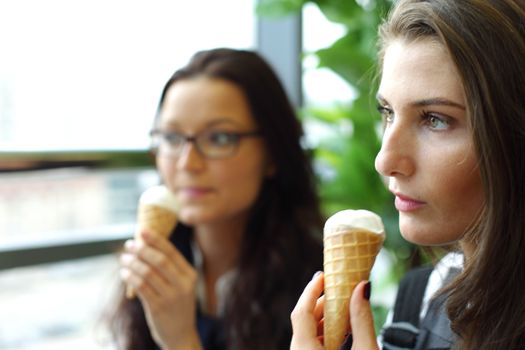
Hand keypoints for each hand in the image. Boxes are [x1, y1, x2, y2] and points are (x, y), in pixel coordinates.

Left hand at [120, 230, 200, 349]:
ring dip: (132, 263)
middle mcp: (183, 285)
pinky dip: (130, 278)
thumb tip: (146, 246)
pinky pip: (141, 288)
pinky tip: (124, 273)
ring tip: (124, 259)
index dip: (156, 240)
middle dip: (142, 250)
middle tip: (129, 244)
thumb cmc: (177, 306)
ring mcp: (171, 297)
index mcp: (190, 275)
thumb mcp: (181, 286)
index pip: (171, 252)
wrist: (181, 335)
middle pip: (159, 260)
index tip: (142, 230)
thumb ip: (170, 269)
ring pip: (147, 273)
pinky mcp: (158, 308)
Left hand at [290, 274, 378, 349]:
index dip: (311, 290)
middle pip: (305, 321)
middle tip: (338, 289)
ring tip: (345, 308)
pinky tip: (343, 330)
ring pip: (308, 333)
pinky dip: (326, 332)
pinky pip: (312, 344)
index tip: (322, 275)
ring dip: (326, 318)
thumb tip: (362, 288)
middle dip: (322, 302)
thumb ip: (362, 320)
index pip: (301, 312)